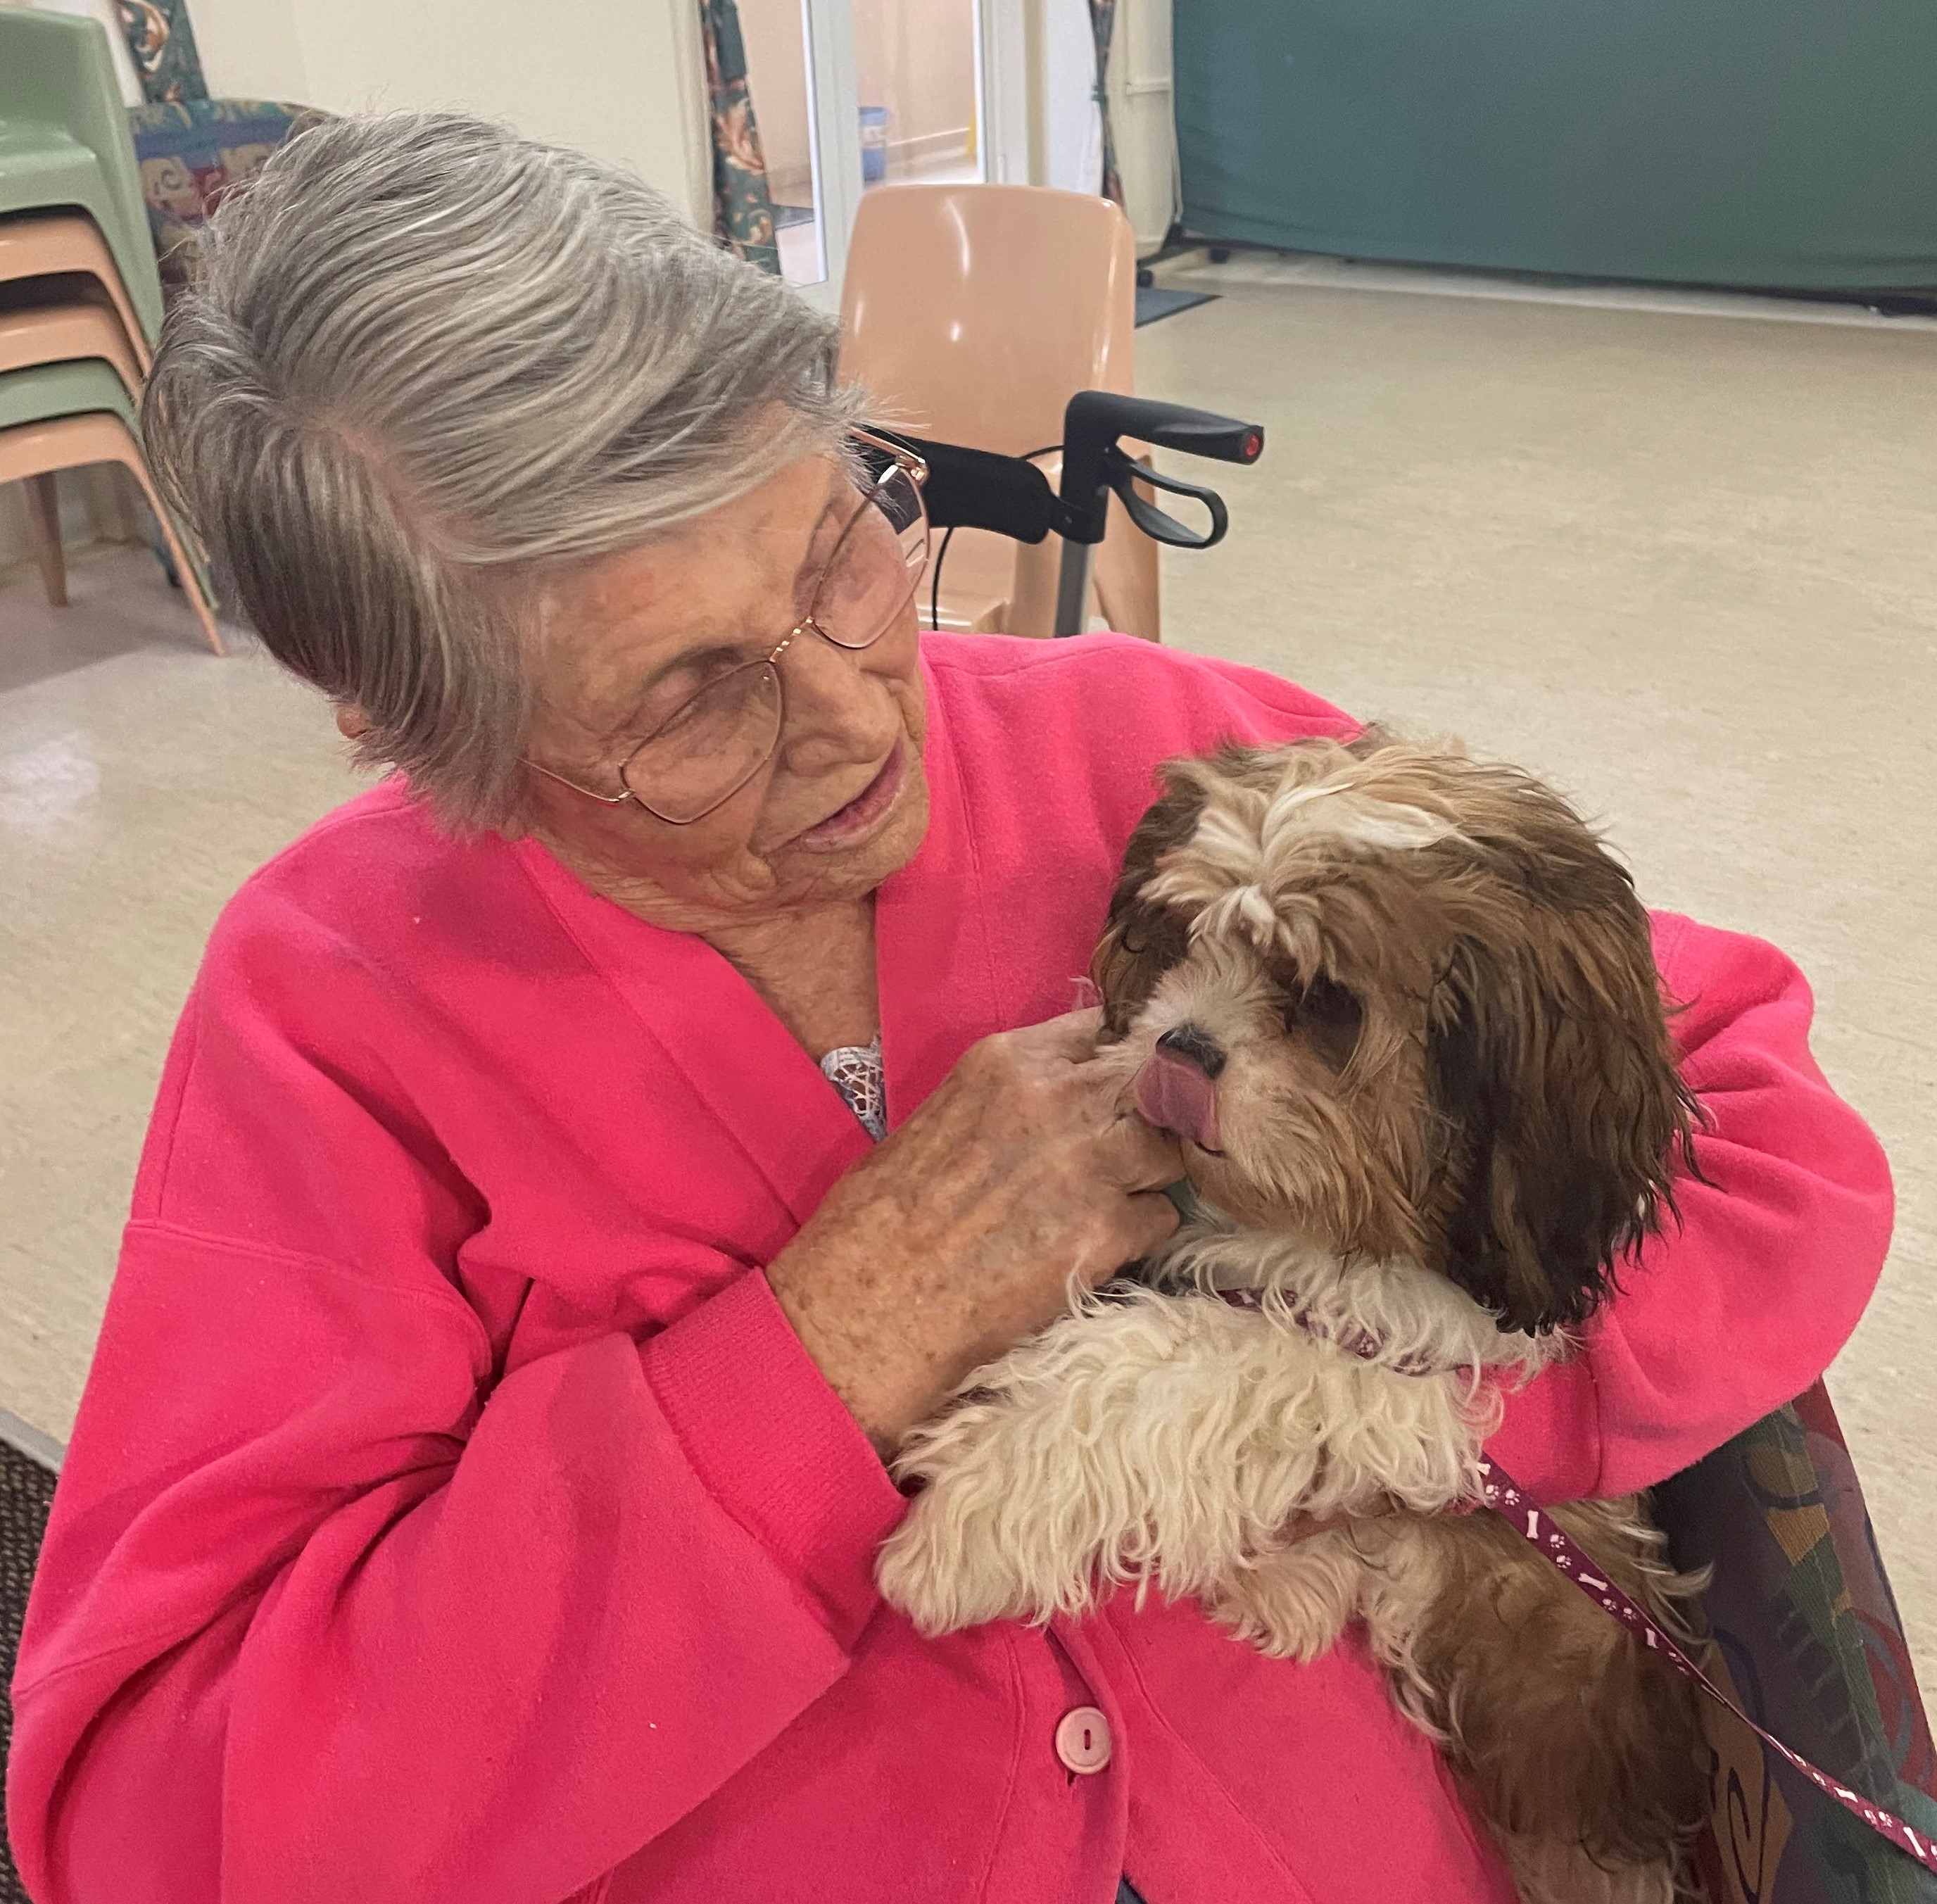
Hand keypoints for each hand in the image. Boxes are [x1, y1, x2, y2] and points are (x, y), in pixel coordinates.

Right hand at [766, 1009, 1182, 1450]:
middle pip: (1148, 1083)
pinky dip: (1141, 1233)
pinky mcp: (1108, 1233)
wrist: (872, 1304)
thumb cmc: (880, 1216)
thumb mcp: (942, 1114)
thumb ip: (1011, 1094)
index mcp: (1011, 1062)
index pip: (1105, 1029)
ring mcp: (1091, 1165)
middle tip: (1121, 1150)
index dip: (1116, 1060)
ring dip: (1148, 1175)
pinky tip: (1102, 1246)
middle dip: (1141, 1115)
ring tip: (1109, 1202)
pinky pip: (1161, 1217)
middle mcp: (1061, 1099)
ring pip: (1167, 1149)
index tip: (1114, 1085)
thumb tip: (1058, 1094)